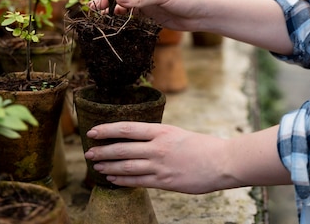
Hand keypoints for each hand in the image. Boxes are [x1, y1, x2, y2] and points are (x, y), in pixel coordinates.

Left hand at [84, 122, 229, 193]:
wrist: (222, 162)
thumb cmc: (202, 146)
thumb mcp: (177, 133)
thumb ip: (158, 136)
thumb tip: (138, 140)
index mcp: (161, 130)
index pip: (127, 128)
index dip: (107, 130)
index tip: (92, 132)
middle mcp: (157, 147)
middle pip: (121, 148)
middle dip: (101, 150)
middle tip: (88, 152)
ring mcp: (160, 165)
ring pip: (126, 165)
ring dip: (107, 165)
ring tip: (95, 166)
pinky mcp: (164, 181)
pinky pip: (137, 181)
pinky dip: (121, 179)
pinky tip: (111, 178)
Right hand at [91, 0, 209, 31]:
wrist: (202, 13)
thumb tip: (118, 1)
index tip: (98, 2)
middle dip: (107, 0)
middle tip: (92, 10)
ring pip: (124, 3)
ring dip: (112, 9)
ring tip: (99, 16)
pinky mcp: (149, 11)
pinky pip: (131, 13)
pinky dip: (121, 16)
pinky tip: (113, 20)